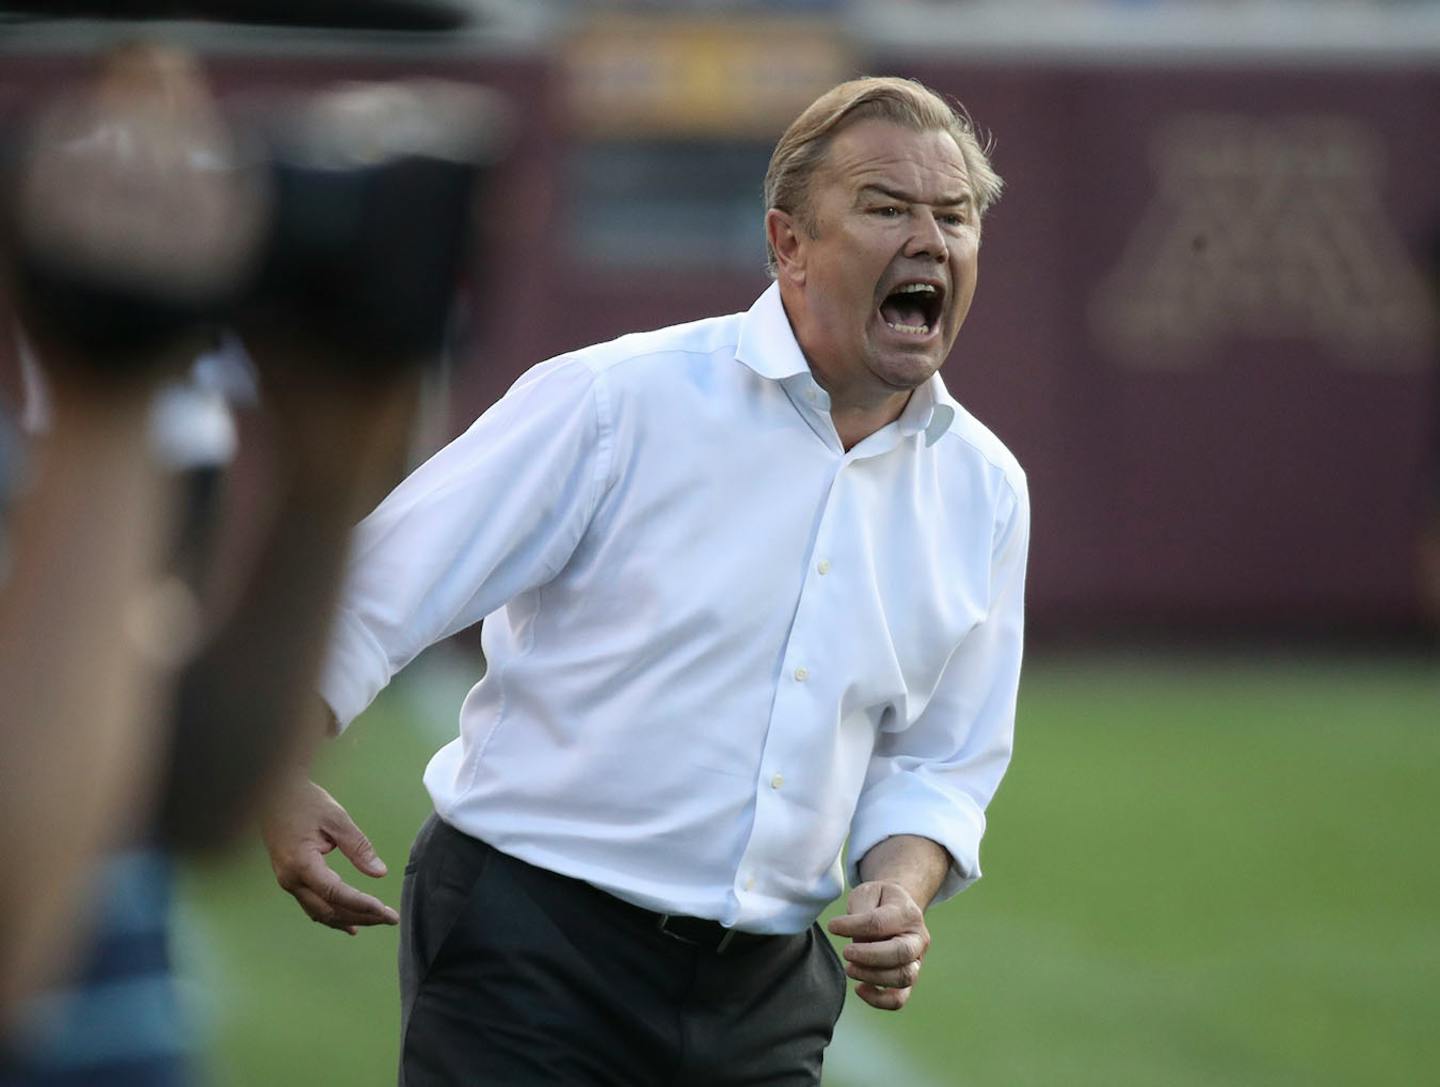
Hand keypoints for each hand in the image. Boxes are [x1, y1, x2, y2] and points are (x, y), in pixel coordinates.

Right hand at [260, 778, 399, 934]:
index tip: (387, 913)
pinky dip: (332, 914)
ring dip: (348, 919)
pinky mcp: (289, 878)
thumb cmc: (306, 801)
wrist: (273, 793)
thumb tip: (380, 873)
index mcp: (301, 864)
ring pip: (320, 911)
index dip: (363, 905)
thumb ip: (359, 848)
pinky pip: (312, 904)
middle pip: (329, 910)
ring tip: (375, 921)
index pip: (336, 893)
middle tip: (390, 919)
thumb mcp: (337, 819)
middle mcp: (291, 879)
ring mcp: (287, 881)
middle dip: (361, 917)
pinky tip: (348, 923)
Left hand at [827, 880, 930, 1010]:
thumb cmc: (878, 901)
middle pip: (901, 952)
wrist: (898, 908)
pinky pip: (899, 999)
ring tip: (850, 968)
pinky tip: (859, 988)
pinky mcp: (908, 980)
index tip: (832, 926)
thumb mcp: (868, 892)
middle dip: (869, 956)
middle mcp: (918, 939)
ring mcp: (916, 961)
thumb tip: (854, 936)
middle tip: (846, 952)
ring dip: (872, 976)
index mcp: (908, 913)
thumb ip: (862, 912)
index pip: (880, 923)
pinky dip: (878, 1000)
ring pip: (903, 977)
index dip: (853, 926)